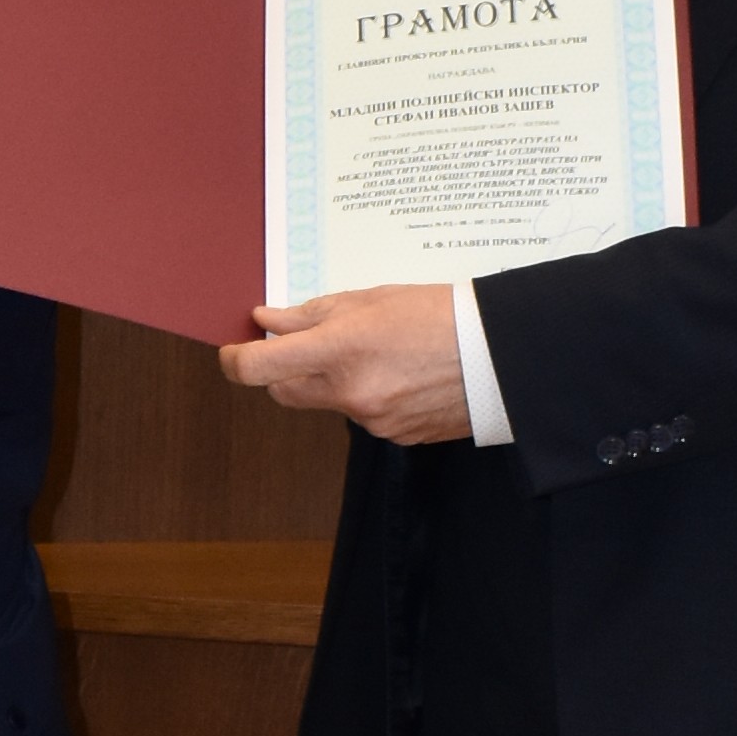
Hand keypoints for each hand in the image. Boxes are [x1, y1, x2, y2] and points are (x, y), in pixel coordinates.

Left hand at [221, 283, 471, 443]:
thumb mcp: (372, 299)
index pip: (258, 368)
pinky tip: (400, 375)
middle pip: (283, 391)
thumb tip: (267, 321)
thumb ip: (313, 314)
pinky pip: (362, 417)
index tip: (232, 351)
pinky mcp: (396, 436)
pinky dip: (367, 397)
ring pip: (326, 404)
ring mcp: (373, 420)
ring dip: (332, 382)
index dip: (233, 361)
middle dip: (283, 370)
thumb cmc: (442, 314)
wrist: (504, 356)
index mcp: (341, 350)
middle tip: (305, 344)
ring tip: (377, 353)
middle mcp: (351, 393)